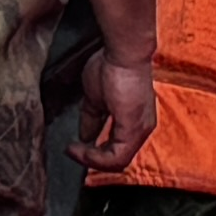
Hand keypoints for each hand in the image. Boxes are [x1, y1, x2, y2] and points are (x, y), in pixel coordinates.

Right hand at [77, 46, 159, 176]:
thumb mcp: (96, 98)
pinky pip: (116, 157)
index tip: (74, 146)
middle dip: (91, 159)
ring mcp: (140, 130)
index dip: (94, 153)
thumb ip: (91, 119)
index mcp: (135, 120)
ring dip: (92, 160)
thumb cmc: (113, 66)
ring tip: (74, 151)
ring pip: (117, 162)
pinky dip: (95, 157)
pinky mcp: (133, 130)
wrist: (123, 54)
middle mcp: (142, 128)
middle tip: (72, 152)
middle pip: (117, 159)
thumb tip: (84, 135)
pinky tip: (79, 148)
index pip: (117, 149)